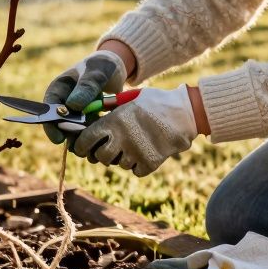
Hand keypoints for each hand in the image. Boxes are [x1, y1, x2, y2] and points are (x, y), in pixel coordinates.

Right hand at [41, 49, 127, 144]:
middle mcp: (64, 103)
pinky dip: (93, 137)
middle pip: (61, 125)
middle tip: (82, 145)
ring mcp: (75, 113)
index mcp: (59, 89)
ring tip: (94, 145)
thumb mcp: (96, 73)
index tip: (58, 138)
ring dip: (83, 139)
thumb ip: (87, 86)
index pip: (48, 109)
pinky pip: (86, 132)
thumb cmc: (101, 66)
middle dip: (70, 136)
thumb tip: (72, 106)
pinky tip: (103, 140)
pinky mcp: (87, 120)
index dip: (51, 125)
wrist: (115, 69)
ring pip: (74, 132)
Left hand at [71, 85, 197, 176]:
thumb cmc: (156, 102)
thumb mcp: (131, 98)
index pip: (86, 140)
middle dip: (101, 153)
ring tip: (130, 146)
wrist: (185, 114)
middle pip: (100, 157)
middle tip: (108, 147)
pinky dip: (137, 165)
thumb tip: (89, 112)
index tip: (82, 147)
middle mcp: (123, 139)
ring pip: (118, 164)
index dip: (81, 146)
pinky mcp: (149, 163)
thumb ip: (110, 107)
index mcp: (115, 121)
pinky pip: (135, 170)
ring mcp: (136, 153)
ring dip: (121, 157)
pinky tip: (143, 152)